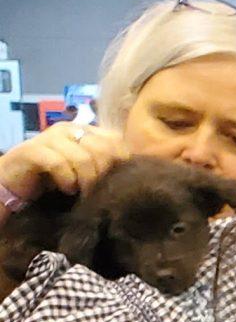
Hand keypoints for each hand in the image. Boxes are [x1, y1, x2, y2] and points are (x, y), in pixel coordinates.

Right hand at [0, 123, 128, 206]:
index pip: (117, 141)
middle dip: (104, 175)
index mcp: (85, 131)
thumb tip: (135, 177)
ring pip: (84, 158)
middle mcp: (69, 129)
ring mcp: (50, 137)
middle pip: (104, 150)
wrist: (13, 183)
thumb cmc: (53, 180)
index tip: (119, 185)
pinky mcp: (33, 150)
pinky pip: (60, 164)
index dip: (122, 164)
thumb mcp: (84, 171)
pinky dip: (67, 180)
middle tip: (97, 192)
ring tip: (80, 192)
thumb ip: (104, 166)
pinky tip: (66, 189)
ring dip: (86, 181)